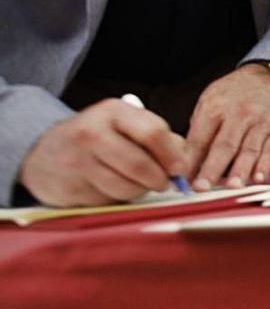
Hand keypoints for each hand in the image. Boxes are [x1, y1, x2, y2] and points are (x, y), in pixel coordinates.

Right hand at [18, 99, 184, 206]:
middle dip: (159, 179)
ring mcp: (78, 161)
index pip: (153, 132)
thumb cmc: (96, 138)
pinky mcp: (71, 186)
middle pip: (140, 164)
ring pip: (126, 186)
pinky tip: (111, 186)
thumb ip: (156, 137)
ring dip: (140, 190)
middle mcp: (92, 132)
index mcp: (112, 111)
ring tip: (138, 183)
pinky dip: (118, 197)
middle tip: (164, 183)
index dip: (172, 154)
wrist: (44, 154)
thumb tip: (185, 158)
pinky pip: (109, 199)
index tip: (178, 168)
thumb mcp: (124, 125)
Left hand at [187, 64, 269, 190]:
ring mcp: (260, 123)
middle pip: (224, 145)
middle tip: (201, 187)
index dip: (189, 160)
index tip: (180, 178)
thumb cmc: (233, 95)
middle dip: (212, 168)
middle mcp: (239, 114)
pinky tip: (257, 177)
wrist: (266, 79)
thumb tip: (186, 163)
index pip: (199, 138)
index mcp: (215, 107)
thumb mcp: (208, 102)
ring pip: (249, 150)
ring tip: (231, 186)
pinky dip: (264, 165)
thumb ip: (198, 130)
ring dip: (240, 170)